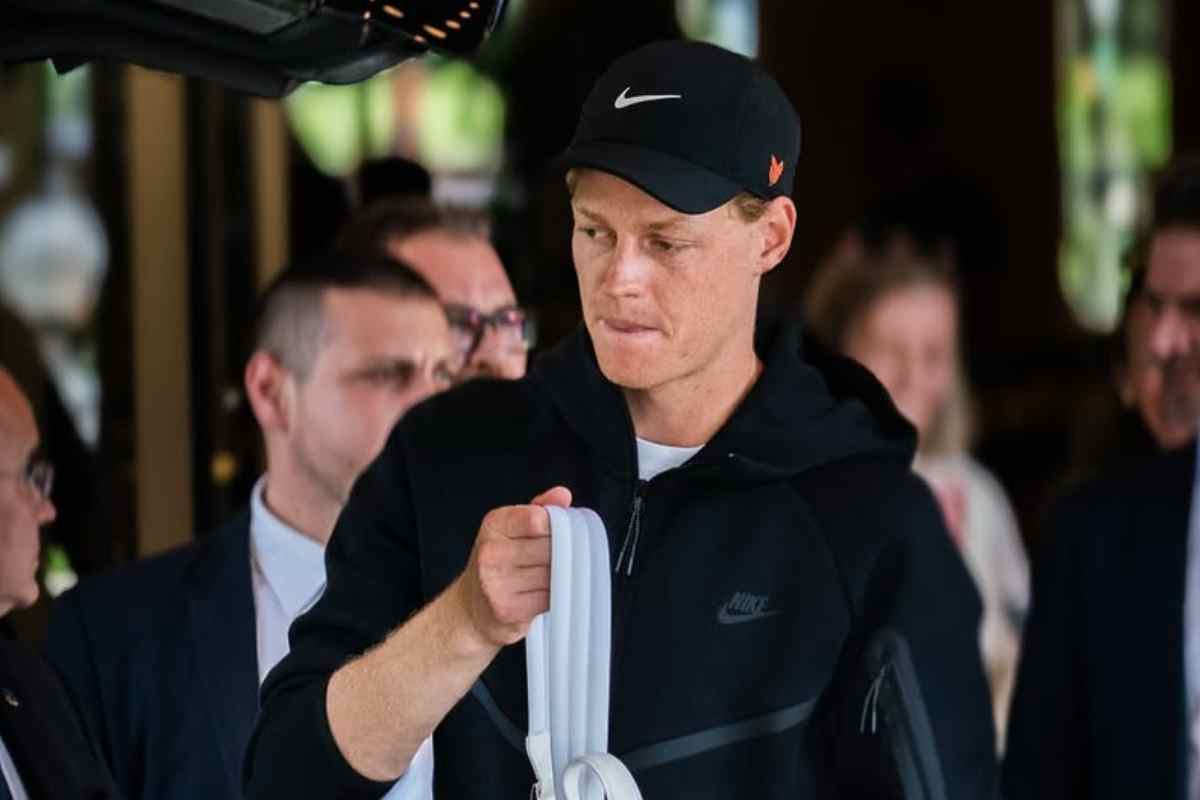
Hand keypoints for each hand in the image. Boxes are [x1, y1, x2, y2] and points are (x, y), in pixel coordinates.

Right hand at [452, 486, 571, 647]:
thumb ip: (540, 509)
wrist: (471, 608)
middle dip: (561, 553)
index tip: (557, 533)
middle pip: (550, 547)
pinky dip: (553, 596)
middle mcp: (490, 552)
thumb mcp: (513, 529)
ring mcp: (496, 582)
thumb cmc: (498, 563)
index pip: (539, 519)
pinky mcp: (507, 609)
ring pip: (552, 573)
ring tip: (547, 576)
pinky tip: (541, 593)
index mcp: (494, 524)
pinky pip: (548, 598)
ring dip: (559, 576)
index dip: (557, 527)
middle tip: (556, 558)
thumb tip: (563, 495)